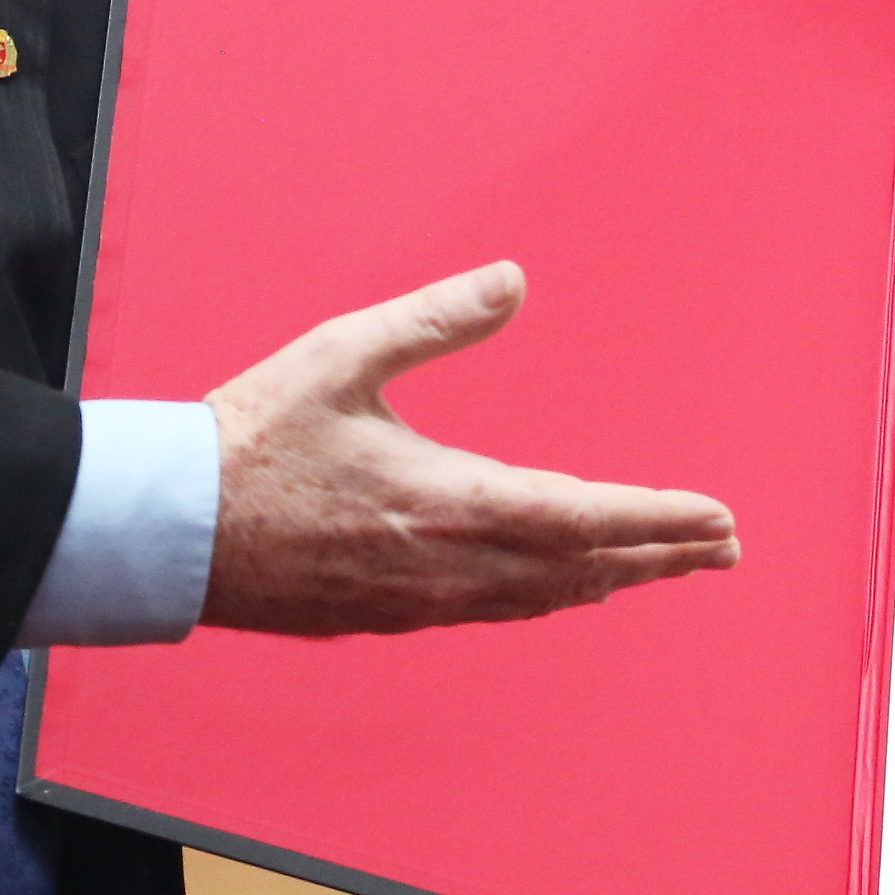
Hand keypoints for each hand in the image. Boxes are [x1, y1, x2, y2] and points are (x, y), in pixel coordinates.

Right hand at [199, 262, 740, 634]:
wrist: (171, 532)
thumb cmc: (251, 438)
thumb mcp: (342, 354)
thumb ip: (434, 319)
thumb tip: (514, 281)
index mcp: (446, 499)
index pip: (582, 516)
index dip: (657, 520)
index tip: (717, 519)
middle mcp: (447, 563)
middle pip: (580, 568)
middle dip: (659, 556)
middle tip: (724, 549)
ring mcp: (421, 598)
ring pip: (542, 597)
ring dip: (611, 578)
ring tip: (664, 566)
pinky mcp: (392, 614)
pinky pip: (499, 611)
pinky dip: (552, 595)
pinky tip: (565, 587)